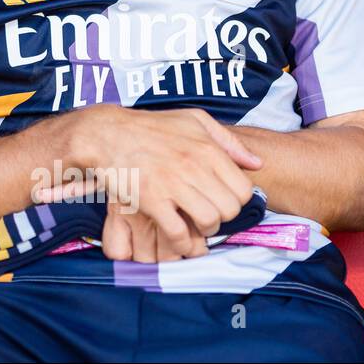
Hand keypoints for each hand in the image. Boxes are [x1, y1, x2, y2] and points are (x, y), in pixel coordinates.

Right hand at [43, 105, 262, 257]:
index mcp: (207, 149)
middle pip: (229, 209)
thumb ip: (227, 140)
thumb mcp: (193, 120)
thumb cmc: (151, 126)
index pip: (243, 189)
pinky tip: (179, 240)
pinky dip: (183, 243)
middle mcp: (193, 167)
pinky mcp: (151, 200)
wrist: (106, 134)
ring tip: (194, 225)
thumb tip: (256, 163)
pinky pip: (178, 233)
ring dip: (204, 230)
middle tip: (209, 214)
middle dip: (222, 217)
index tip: (222, 200)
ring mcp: (172, 184)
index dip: (236, 201)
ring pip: (209, 222)